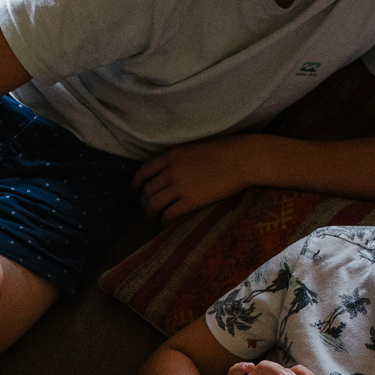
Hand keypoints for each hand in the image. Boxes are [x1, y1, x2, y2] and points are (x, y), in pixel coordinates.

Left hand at [132, 135, 266, 221]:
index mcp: (172, 156)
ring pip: (154, 205)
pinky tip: (165, 226)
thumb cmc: (224, 151)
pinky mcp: (191, 201)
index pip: (144, 171)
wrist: (243, 159)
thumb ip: (179, 158)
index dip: (135, 182)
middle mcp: (172, 171)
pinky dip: (163, 223)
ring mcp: (181, 186)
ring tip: (153, 220)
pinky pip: (169, 215)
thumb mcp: (194, 148)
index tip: (131, 190)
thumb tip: (169, 169)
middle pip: (147, 191)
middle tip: (146, 210)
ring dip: (150, 215)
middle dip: (143, 203)